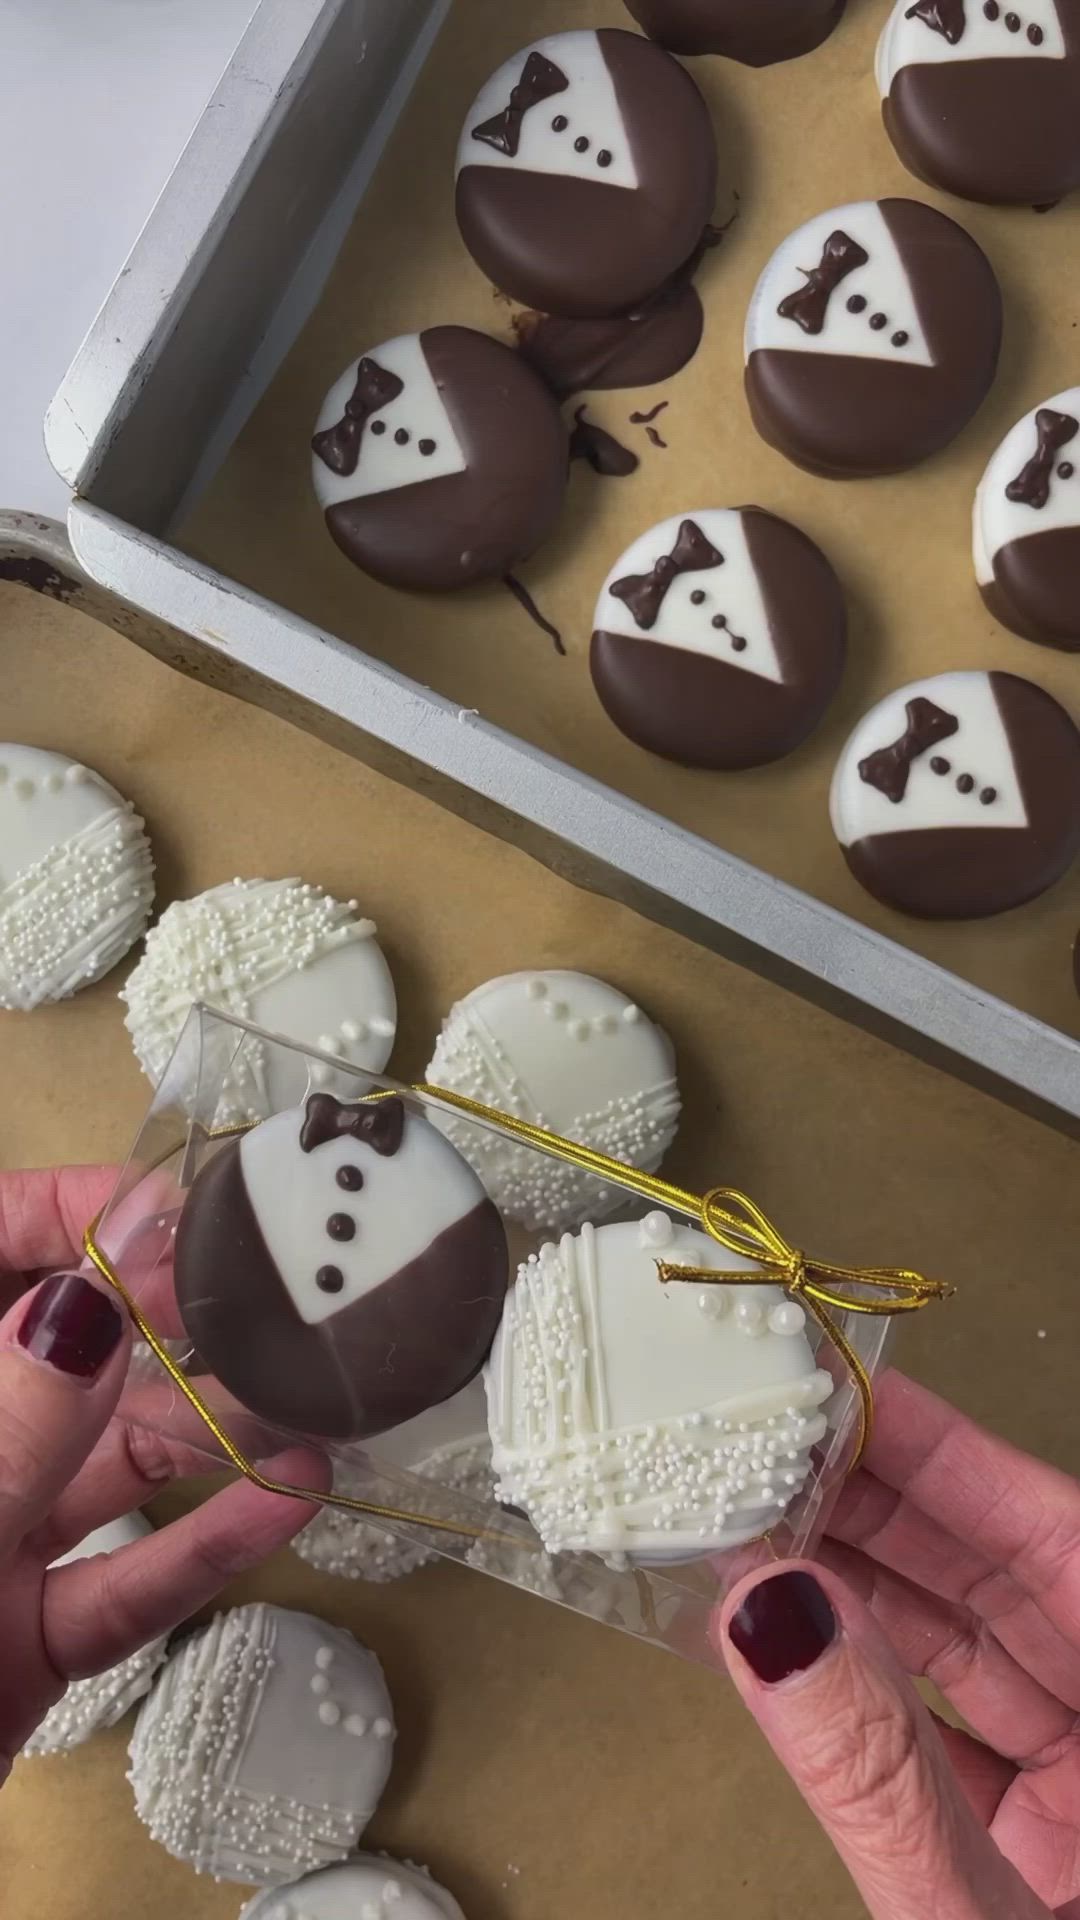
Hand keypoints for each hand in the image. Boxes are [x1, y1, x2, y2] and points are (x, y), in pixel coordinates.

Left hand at [0, 1166, 328, 1778]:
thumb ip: (16, 1428)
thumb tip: (96, 1299)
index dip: (70, 1216)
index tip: (173, 1209)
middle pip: (61, 1354)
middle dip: (165, 1320)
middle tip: (266, 1297)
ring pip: (104, 1465)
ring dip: (209, 1430)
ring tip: (312, 1394)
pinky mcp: (25, 1640)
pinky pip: (122, 1577)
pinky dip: (203, 1543)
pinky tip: (291, 1497)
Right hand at [715, 1371, 1079, 1918]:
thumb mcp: (973, 1919)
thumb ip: (880, 1775)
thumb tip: (776, 1621)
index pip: (1062, 1543)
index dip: (954, 1458)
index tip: (854, 1396)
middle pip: (1013, 1583)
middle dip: (888, 1511)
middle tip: (780, 1447)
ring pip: (979, 1653)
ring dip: (864, 1593)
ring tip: (764, 1529)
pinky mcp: (1049, 1851)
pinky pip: (961, 1735)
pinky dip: (872, 1689)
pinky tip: (793, 1645)